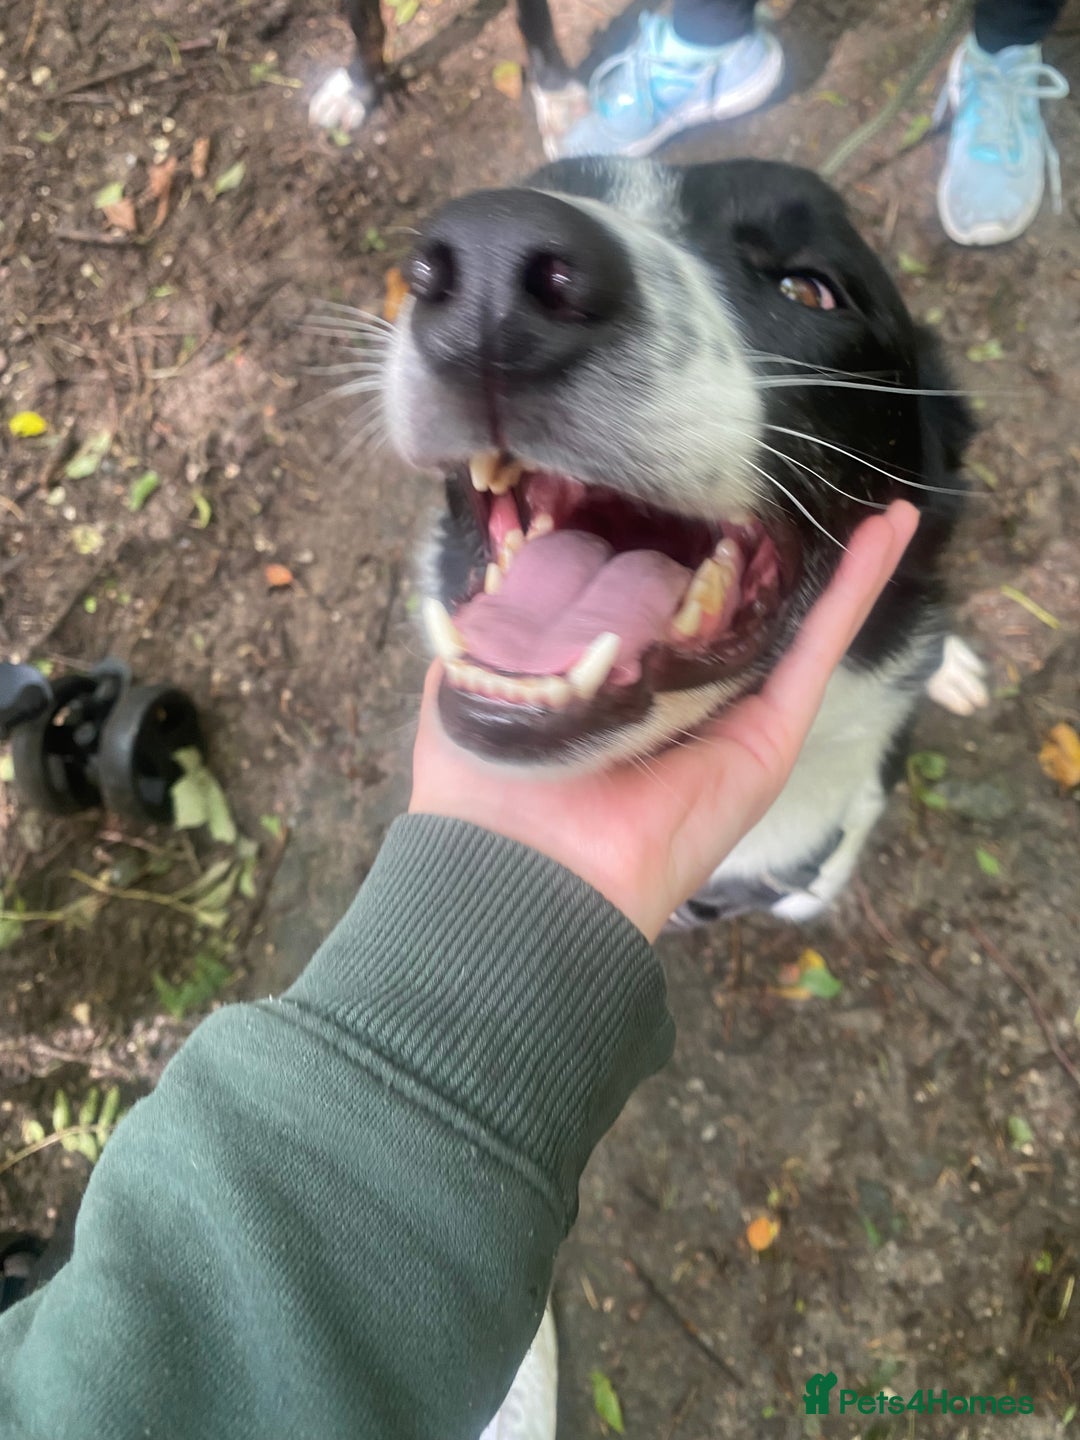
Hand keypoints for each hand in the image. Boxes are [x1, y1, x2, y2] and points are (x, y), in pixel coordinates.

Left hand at [410, 501, 918, 939]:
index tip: (688, 477)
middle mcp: (679, 686)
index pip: (658, 588)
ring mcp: (732, 707)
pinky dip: (858, 586)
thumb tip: (492, 560)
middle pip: (735, 597)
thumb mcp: (473, 677)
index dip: (677, 534)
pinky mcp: (771, 731)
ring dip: (833, 553)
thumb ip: (492, 622)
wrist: (524, 866)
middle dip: (762, 538)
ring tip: (869, 491)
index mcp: (613, 672)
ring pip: (792, 612)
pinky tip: (887, 527)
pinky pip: (819, 644)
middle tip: (783, 471)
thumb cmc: (489, 781)